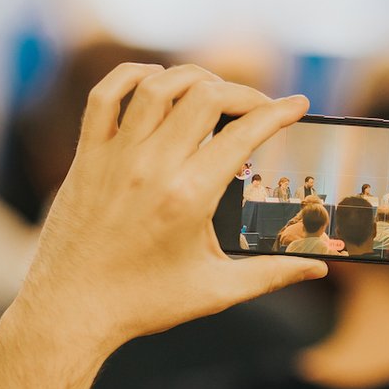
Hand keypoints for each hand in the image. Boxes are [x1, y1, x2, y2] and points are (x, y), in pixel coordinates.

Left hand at [6, 64, 326, 361]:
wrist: (69, 312)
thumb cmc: (143, 303)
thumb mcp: (216, 291)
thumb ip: (272, 275)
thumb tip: (319, 269)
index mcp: (189, 196)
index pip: (244, 133)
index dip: (279, 112)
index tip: (297, 104)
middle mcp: (152, 167)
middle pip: (206, 95)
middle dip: (243, 92)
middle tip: (258, 107)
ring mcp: (115, 156)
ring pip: (159, 85)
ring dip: (193, 78)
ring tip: (213, 92)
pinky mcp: (86, 156)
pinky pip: (105, 95)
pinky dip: (132, 77)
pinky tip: (155, 81)